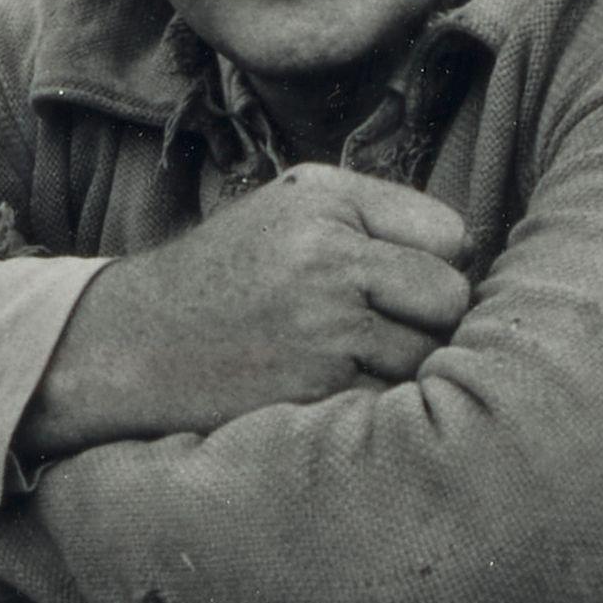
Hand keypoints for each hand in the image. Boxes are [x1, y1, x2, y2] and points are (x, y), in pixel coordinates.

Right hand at [20, 162, 471, 454]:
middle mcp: (328, 253)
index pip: (450, 235)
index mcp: (327, 198)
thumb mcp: (289, 211)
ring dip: (403, 370)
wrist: (128, 344)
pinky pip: (387, 401)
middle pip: (451, 298)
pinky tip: (331, 392)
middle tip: (388, 332)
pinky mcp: (311, 388)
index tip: (403, 286)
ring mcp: (320, 325)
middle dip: (432, 322)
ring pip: (425, 357)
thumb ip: (376, 215)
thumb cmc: (224, 276)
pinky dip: (371, 404)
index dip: (436, 267)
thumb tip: (474, 258)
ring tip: (352, 363)